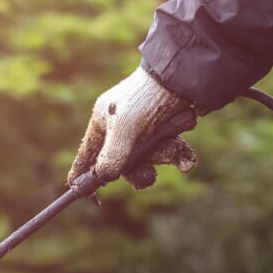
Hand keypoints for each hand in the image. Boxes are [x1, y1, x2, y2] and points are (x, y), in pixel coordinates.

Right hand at [67, 66, 197, 190]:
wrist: (185, 76)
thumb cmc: (147, 97)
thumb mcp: (124, 127)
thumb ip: (112, 156)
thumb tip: (104, 178)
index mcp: (102, 125)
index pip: (86, 157)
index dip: (84, 177)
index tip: (88, 196)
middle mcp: (121, 130)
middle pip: (123, 166)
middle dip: (139, 170)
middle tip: (148, 173)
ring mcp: (145, 131)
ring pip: (150, 160)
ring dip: (164, 155)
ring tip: (174, 144)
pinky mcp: (167, 130)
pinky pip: (172, 153)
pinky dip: (182, 156)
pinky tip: (187, 160)